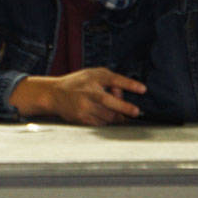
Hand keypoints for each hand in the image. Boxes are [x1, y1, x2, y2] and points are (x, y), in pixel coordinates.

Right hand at [10, 68, 145, 125]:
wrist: (54, 94)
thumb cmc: (77, 83)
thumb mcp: (93, 74)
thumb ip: (110, 79)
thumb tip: (123, 94)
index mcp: (92, 78)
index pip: (113, 79)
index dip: (129, 84)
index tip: (143, 89)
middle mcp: (87, 92)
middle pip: (109, 102)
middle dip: (125, 108)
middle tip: (136, 112)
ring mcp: (84, 106)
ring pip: (108, 115)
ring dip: (114, 115)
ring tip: (108, 108)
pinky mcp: (82, 118)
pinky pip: (101, 123)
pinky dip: (105, 120)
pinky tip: (99, 114)